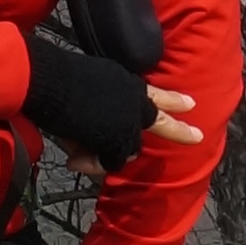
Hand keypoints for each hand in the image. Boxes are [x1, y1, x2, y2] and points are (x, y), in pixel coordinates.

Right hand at [18, 35, 202, 165]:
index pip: (153, 93)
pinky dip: (93, 164)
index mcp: (125, 83)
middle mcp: (133, 100)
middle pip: (159, 121)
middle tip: (197, 137)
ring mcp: (129, 120)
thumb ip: (96, 118)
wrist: (48, 81)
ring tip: (77, 158)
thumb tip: (85, 147)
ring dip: (101, 156)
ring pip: (127, 149)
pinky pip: (111, 161)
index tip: (191, 104)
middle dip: (179, 130)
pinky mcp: (120, 139)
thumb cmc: (58, 82)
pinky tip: (75, 160)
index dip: (172, 100)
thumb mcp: (85, 96)